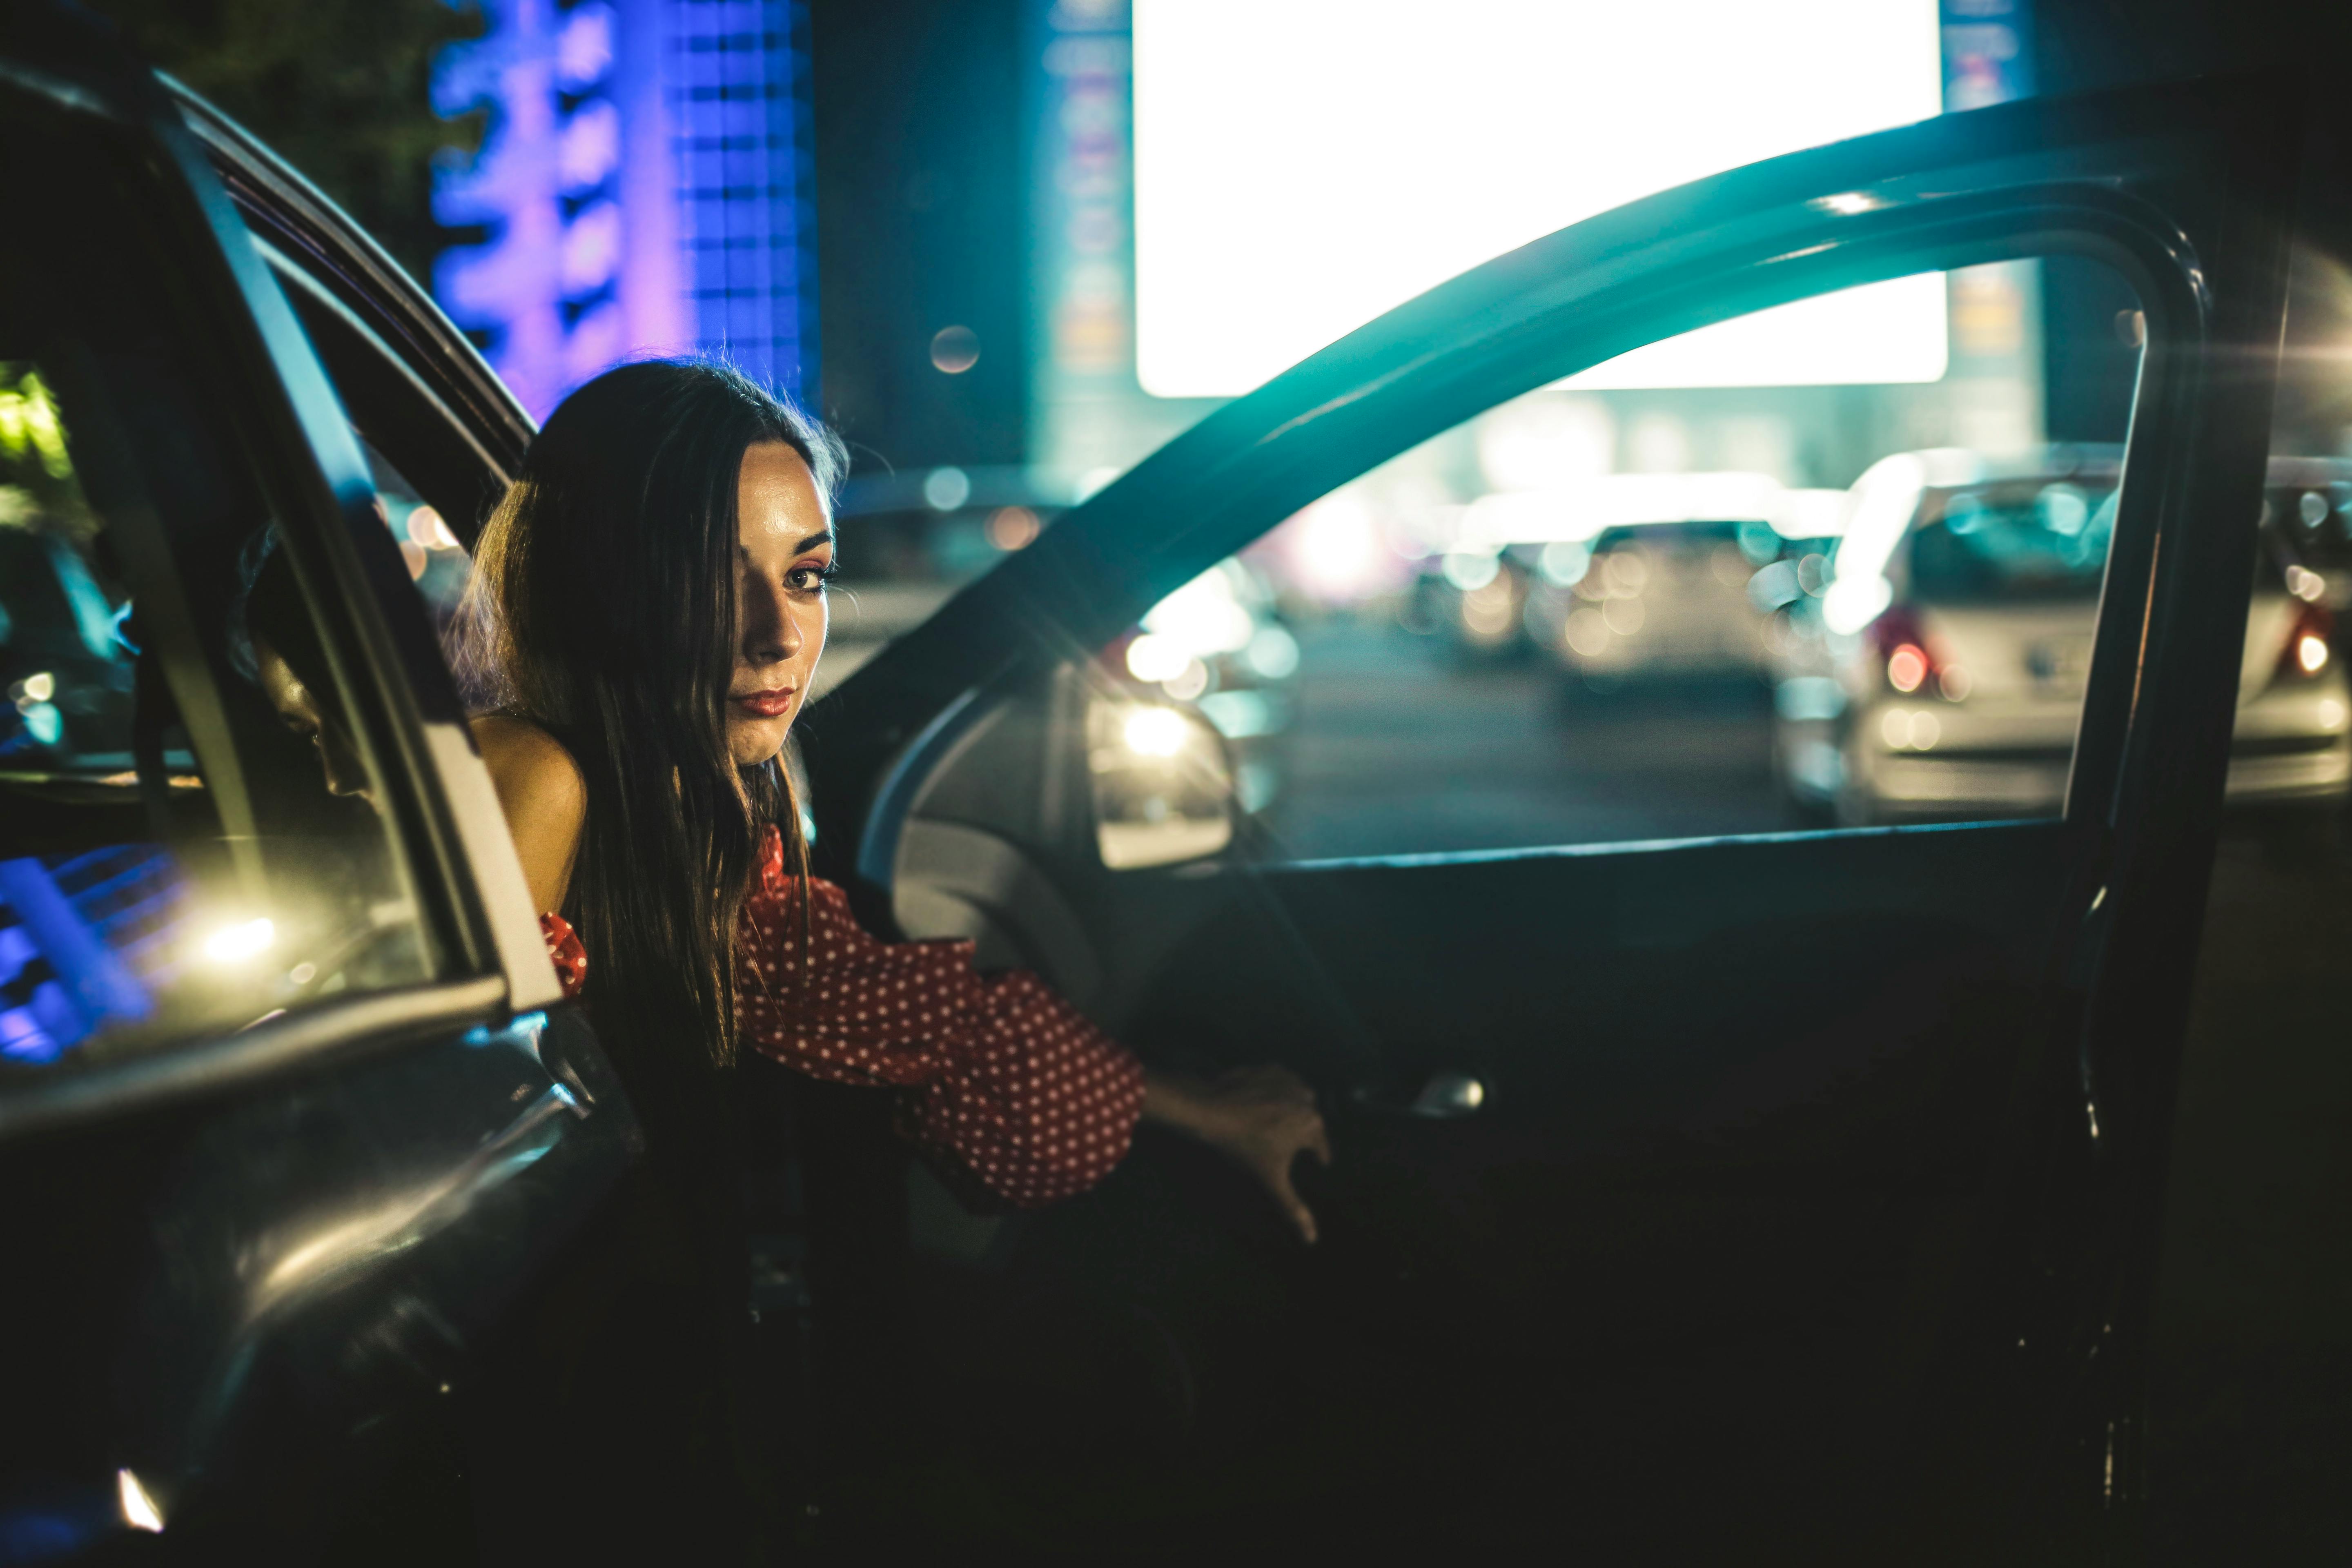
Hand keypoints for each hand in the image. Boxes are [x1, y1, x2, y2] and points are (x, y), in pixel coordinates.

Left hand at [1142, 1065, 1332, 1243]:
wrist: (1211, 1111)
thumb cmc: (1244, 1148)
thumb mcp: (1270, 1180)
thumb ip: (1293, 1208)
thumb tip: (1313, 1240)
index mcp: (1312, 1124)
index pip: (1320, 1147)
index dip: (1317, 1158)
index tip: (1317, 1163)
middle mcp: (1308, 1097)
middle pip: (1309, 1122)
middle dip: (1299, 1133)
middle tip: (1284, 1144)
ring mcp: (1289, 1079)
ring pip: (1296, 1100)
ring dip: (1289, 1110)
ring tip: (1272, 1123)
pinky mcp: (1271, 1067)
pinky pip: (1280, 1083)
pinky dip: (1274, 1093)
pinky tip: (1260, 1104)